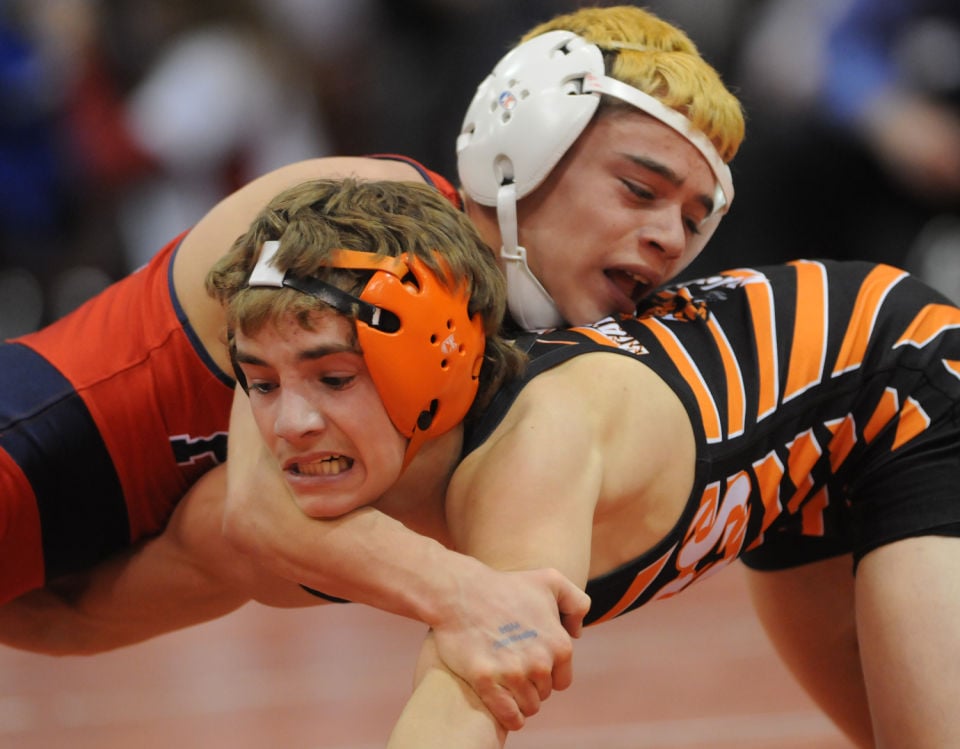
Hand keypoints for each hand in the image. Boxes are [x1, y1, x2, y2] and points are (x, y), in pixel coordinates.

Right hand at [429, 565, 589, 730]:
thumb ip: (576, 603)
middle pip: (543, 694)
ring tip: (504, 684)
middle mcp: (540, 662)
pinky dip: (509, 716)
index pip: (561, 680)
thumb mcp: (550, 580)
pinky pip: (509, 716)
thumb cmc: (505, 586)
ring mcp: (513, 673)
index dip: (546, 674)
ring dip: (518, 700)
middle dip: (530, 685)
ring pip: (527, 707)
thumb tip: (577, 634)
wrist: (461, 591)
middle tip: (512, 669)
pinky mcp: (486, 681)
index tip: (529, 664)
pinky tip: (501, 706)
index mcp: (559, 644)